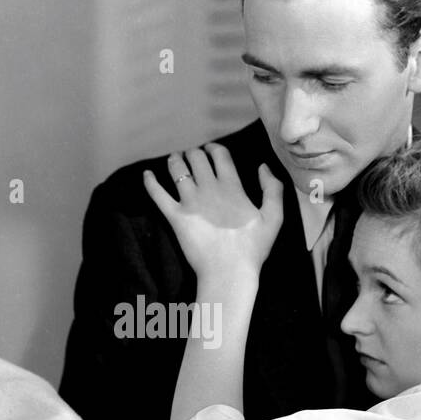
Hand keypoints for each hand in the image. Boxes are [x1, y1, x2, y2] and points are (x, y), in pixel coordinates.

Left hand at [143, 144, 283, 280]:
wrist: (229, 271)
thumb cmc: (253, 248)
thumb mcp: (274, 218)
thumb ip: (272, 189)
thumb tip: (263, 166)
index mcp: (232, 186)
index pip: (220, 155)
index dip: (214, 148)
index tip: (210, 149)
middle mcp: (209, 188)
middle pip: (196, 158)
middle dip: (194, 153)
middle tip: (191, 156)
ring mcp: (190, 201)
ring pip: (177, 170)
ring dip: (175, 160)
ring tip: (174, 159)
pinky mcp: (175, 217)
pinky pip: (158, 194)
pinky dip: (150, 182)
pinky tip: (146, 174)